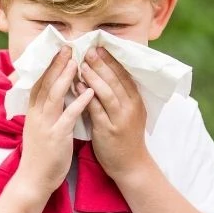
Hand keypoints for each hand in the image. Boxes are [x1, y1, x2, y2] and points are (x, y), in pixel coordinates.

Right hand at [16, 47, 93, 196]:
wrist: (33, 180)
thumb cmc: (40, 155)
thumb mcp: (39, 128)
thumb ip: (45, 112)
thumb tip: (53, 96)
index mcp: (33, 112)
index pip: (39, 83)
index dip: (48, 65)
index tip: (57, 50)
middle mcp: (37, 115)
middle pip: (45, 84)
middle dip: (56, 64)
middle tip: (67, 47)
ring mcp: (46, 125)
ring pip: (54, 96)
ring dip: (65, 78)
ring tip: (76, 62)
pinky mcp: (57, 137)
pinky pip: (68, 116)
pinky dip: (79, 103)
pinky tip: (89, 92)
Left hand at [78, 47, 150, 177]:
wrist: (130, 165)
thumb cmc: (125, 137)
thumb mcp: (128, 113)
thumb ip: (119, 96)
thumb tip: (103, 74)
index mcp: (136, 101)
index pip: (124, 75)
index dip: (112, 60)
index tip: (100, 47)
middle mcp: (130, 107)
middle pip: (116, 80)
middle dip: (101, 63)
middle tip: (88, 49)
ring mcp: (120, 119)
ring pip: (107, 92)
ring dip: (94, 77)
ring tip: (82, 64)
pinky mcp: (108, 130)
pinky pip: (96, 109)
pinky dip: (86, 96)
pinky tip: (77, 86)